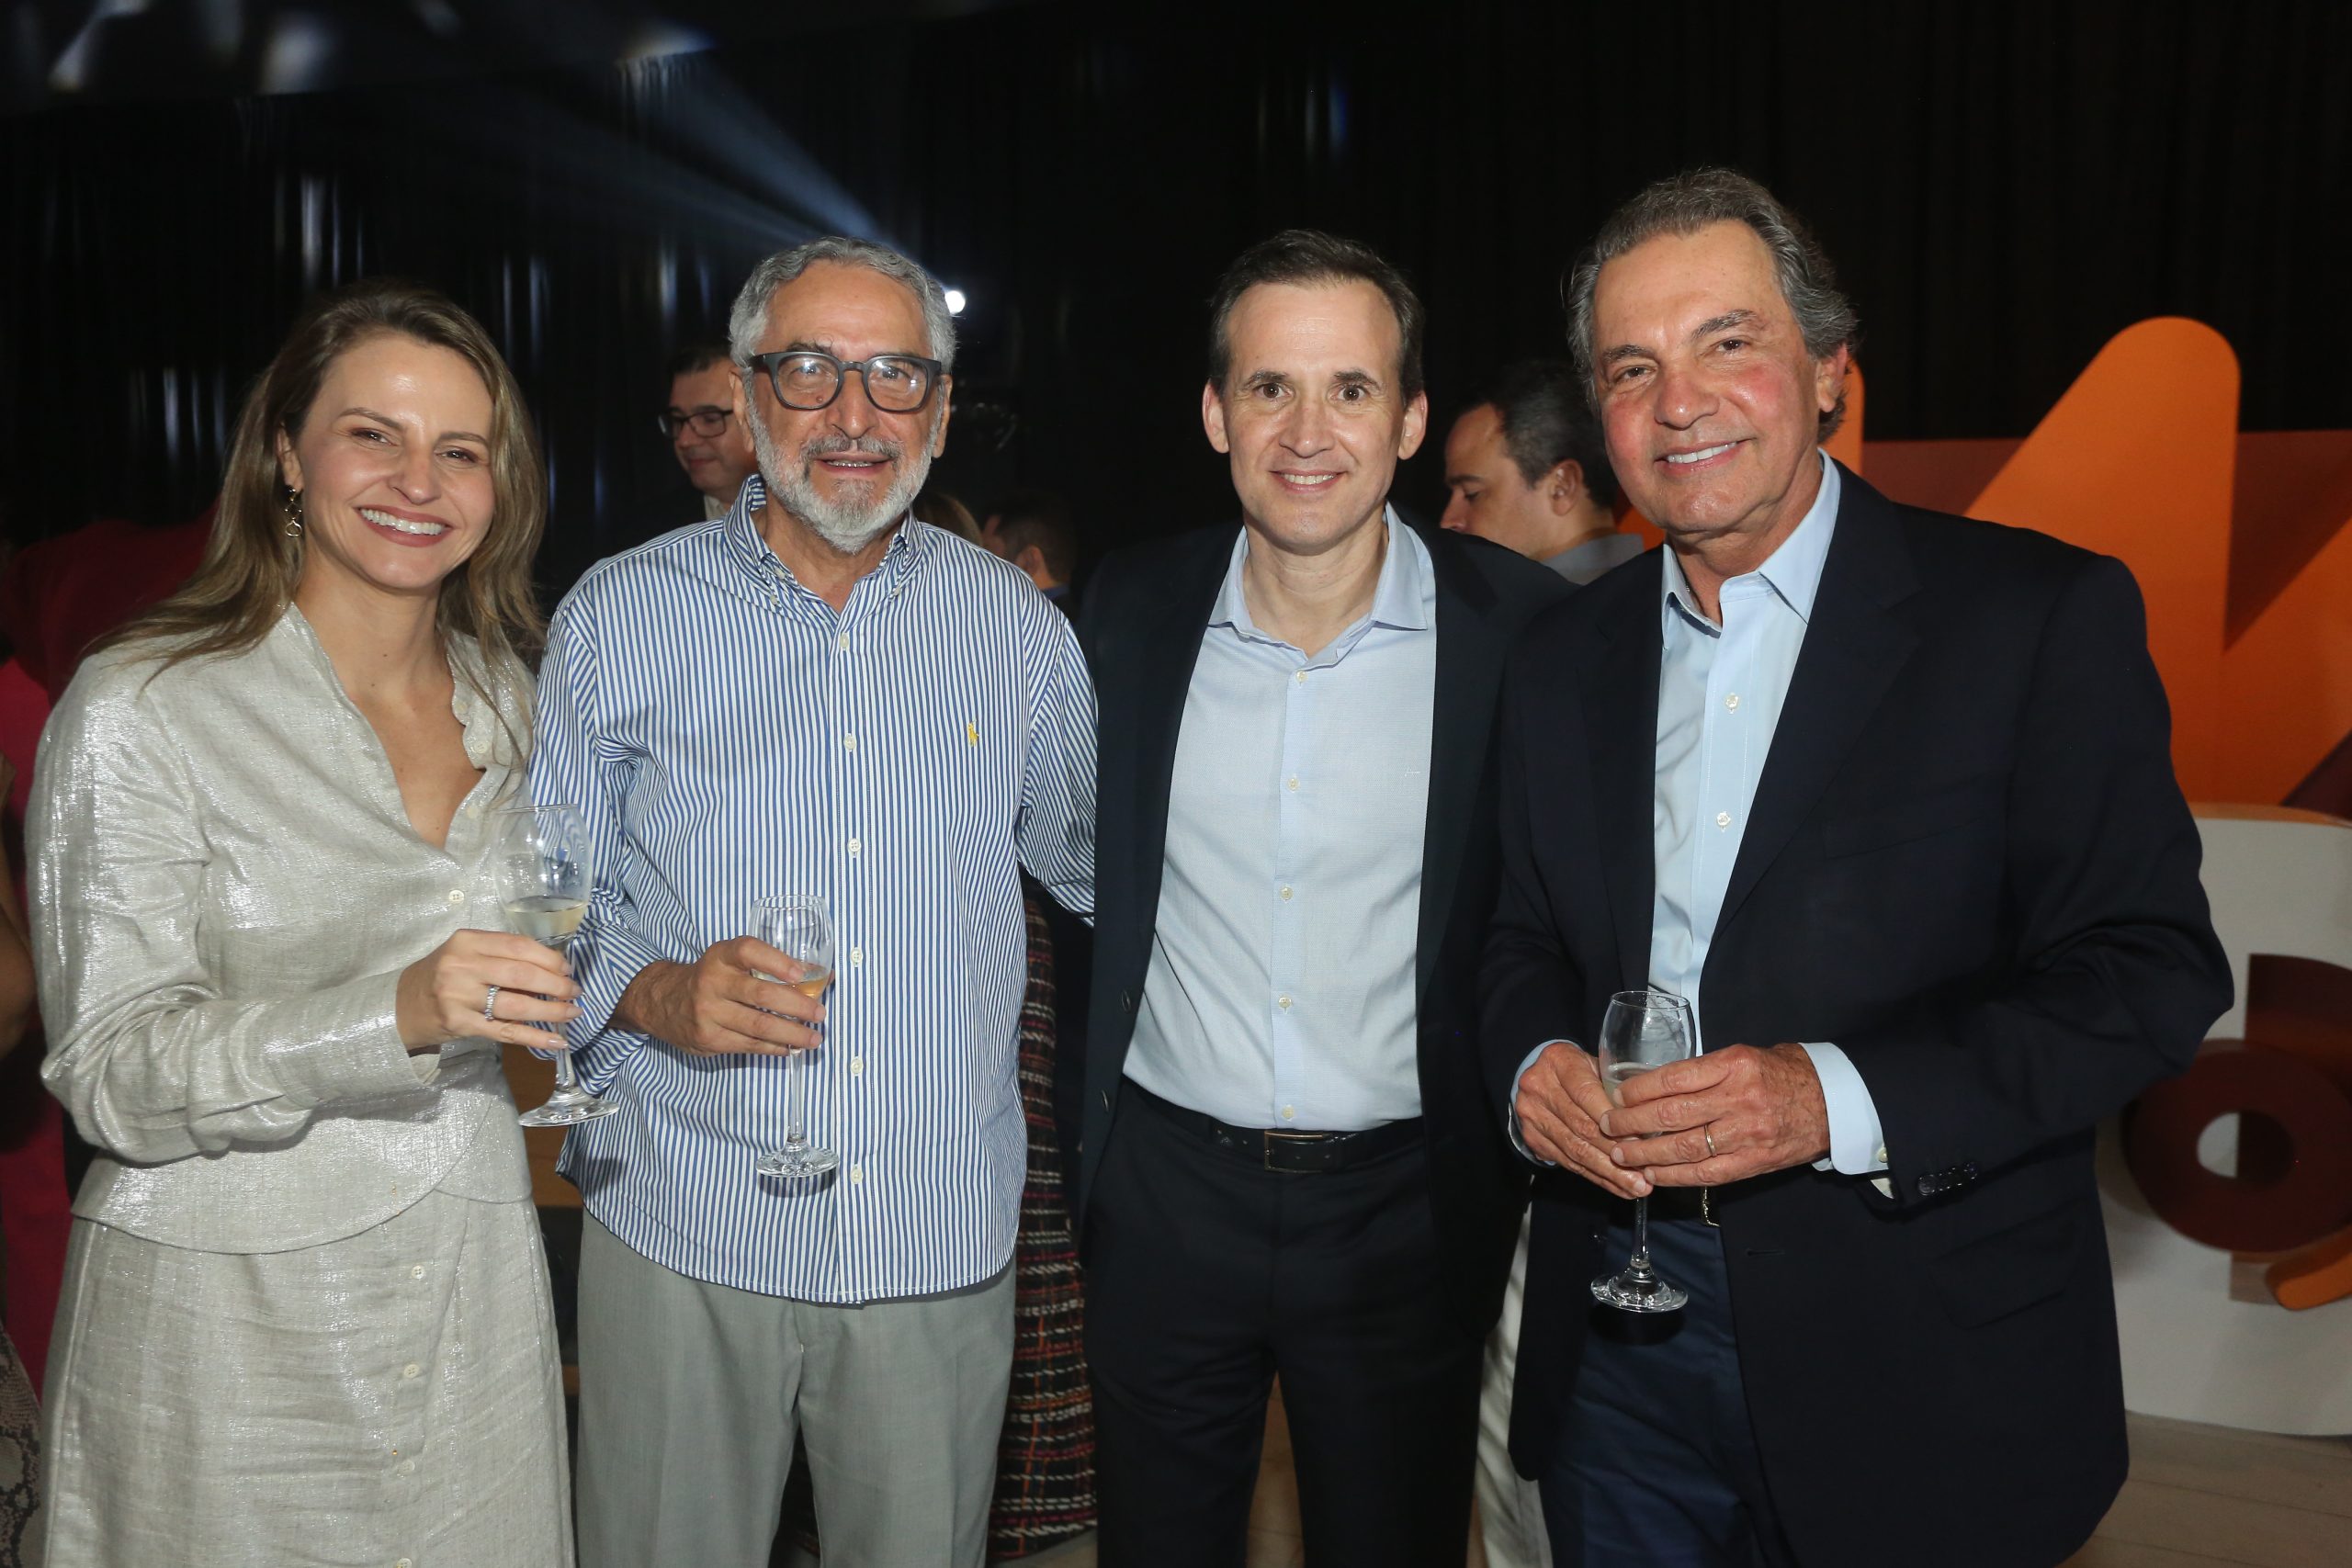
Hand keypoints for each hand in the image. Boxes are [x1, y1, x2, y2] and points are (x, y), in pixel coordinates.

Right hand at [397, 929, 580, 1053]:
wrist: (402, 1005)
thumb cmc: (442, 975)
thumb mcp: (465, 953)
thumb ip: (500, 954)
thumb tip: (553, 966)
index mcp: (467, 941)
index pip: (518, 946)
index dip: (549, 958)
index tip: (567, 969)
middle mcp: (462, 966)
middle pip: (521, 974)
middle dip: (555, 985)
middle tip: (575, 992)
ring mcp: (459, 997)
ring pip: (516, 1005)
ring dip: (551, 1011)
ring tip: (572, 1013)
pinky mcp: (460, 1024)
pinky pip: (506, 1031)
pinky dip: (535, 1037)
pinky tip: (557, 1040)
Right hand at [610, 938, 824, 1057]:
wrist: (664, 1001)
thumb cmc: (711, 978)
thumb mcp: (730, 961)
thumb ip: (768, 965)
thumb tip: (821, 974)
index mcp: (720, 956)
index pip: (748, 950)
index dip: (777, 961)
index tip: (801, 974)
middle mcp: (712, 982)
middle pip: (761, 994)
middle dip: (797, 1006)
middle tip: (820, 1013)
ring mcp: (708, 1013)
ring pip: (758, 1025)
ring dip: (792, 1033)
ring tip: (814, 1038)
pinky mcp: (709, 1039)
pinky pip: (749, 1045)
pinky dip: (775, 1047)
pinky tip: (791, 1047)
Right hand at [1513, 1041, 1651, 1198]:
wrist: (1536, 1076)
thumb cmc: (1577, 1069)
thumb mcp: (1594, 1064)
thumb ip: (1615, 1086)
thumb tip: (1649, 1120)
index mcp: (1559, 1061)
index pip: (1587, 1094)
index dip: (1614, 1121)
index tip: (1641, 1142)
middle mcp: (1539, 1088)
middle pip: (1581, 1127)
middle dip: (1615, 1154)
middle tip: (1643, 1175)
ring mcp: (1532, 1115)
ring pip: (1575, 1149)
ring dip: (1608, 1172)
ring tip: (1635, 1187)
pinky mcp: (1532, 1138)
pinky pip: (1568, 1162)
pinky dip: (1596, 1176)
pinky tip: (1616, 1186)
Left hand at [1601, 1043, 1829, 1185]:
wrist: (1834, 1102)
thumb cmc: (1784, 1072)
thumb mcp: (1746, 1056)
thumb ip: (1706, 1070)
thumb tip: (1655, 1083)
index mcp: (1734, 1065)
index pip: (1673, 1078)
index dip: (1638, 1091)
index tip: (1617, 1096)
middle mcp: (1739, 1099)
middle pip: (1671, 1115)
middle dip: (1631, 1123)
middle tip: (1607, 1127)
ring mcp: (1747, 1134)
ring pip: (1684, 1148)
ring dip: (1645, 1154)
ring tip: (1620, 1154)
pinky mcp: (1754, 1162)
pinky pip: (1707, 1173)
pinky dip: (1675, 1176)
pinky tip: (1652, 1174)